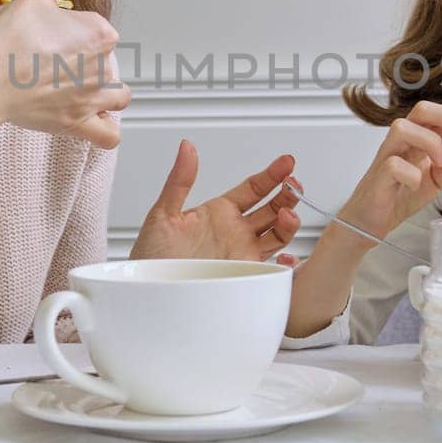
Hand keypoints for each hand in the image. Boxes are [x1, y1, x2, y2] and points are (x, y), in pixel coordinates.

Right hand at [0, 0, 129, 147]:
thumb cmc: (5, 43)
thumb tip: (48, 1)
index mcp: (98, 32)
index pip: (96, 27)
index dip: (74, 29)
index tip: (54, 33)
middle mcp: (102, 66)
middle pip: (105, 60)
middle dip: (84, 59)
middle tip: (54, 60)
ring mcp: (92, 97)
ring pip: (117, 96)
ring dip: (105, 92)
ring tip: (82, 88)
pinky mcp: (78, 122)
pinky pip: (108, 135)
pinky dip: (105, 129)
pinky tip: (95, 120)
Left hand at [131, 141, 300, 261]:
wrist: (148, 293)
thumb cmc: (151, 257)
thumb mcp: (163, 214)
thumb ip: (179, 180)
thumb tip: (186, 148)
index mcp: (219, 212)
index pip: (253, 189)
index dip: (271, 175)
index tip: (286, 162)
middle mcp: (234, 232)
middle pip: (272, 209)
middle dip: (287, 194)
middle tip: (293, 183)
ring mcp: (241, 254)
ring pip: (277, 234)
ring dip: (288, 221)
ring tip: (288, 213)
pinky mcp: (244, 276)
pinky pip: (273, 268)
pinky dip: (286, 262)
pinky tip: (289, 253)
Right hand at [338, 101, 441, 239]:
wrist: (369, 221)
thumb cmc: (398, 196)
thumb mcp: (434, 180)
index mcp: (415, 138)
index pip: (438, 114)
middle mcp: (400, 142)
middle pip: (422, 110)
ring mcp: (387, 157)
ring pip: (402, 128)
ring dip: (431, 142)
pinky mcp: (378, 178)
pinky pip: (392, 165)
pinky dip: (411, 174)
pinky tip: (417, 185)